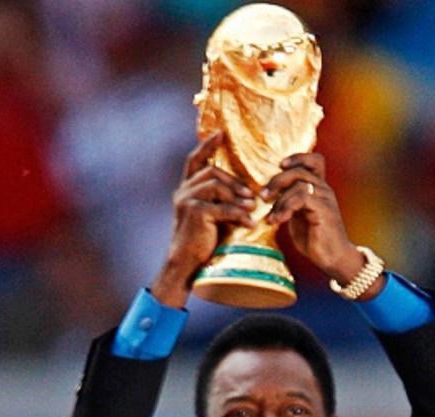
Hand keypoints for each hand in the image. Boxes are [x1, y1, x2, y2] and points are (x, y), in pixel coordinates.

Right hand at [153, 132, 256, 307]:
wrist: (186, 264)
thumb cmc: (201, 242)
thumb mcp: (211, 215)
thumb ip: (221, 199)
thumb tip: (248, 191)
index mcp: (185, 190)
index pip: (194, 161)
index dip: (206, 145)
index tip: (221, 133)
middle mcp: (182, 192)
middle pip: (211, 171)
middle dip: (234, 181)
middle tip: (252, 194)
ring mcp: (186, 201)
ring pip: (216, 185)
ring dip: (237, 195)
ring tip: (252, 207)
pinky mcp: (195, 213)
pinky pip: (222, 207)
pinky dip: (238, 214)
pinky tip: (249, 223)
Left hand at [263, 153, 364, 284]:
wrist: (331, 257)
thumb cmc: (312, 237)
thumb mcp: (296, 216)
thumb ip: (287, 202)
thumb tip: (266, 194)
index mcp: (318, 188)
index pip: (314, 160)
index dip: (298, 158)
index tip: (280, 166)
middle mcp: (324, 190)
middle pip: (300, 171)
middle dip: (277, 180)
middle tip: (264, 196)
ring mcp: (325, 199)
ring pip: (299, 185)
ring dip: (279, 200)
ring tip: (271, 218)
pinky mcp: (324, 211)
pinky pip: (302, 199)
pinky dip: (285, 208)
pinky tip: (277, 221)